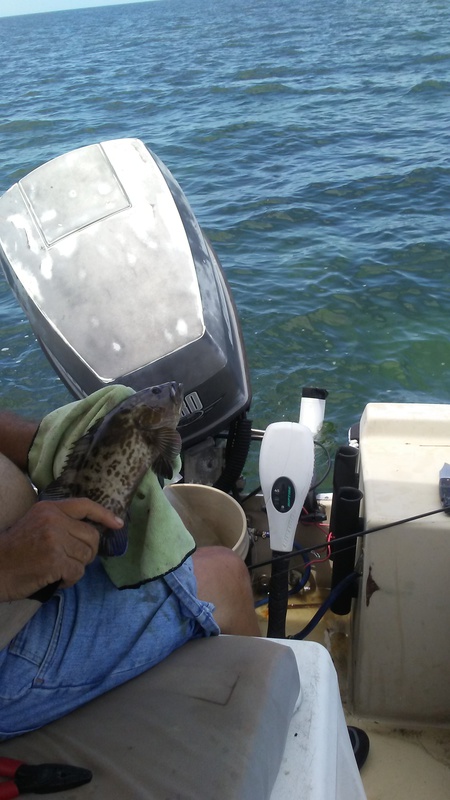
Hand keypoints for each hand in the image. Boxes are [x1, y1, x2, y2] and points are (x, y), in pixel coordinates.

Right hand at [0, 499, 123, 601]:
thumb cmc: (14, 549)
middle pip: (92, 537)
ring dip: (76, 567)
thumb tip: (91, 531)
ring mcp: (55, 540)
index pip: (85, 506)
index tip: (118, 524)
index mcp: (50, 508)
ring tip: (58, 569)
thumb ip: (59, 521)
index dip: (104, 514)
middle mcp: (54, 520)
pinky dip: (69, 580)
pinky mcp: (55, 561)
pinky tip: (55, 579)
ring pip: (86, 556)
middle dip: (87, 552)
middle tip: (72, 561)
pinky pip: (77, 573)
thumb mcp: (35, 523)